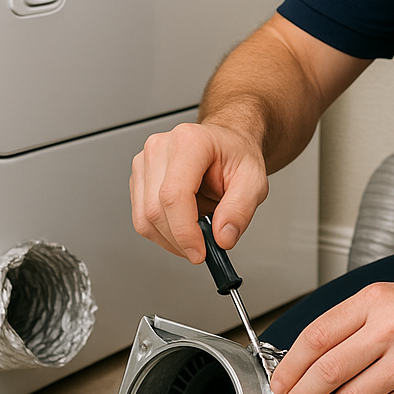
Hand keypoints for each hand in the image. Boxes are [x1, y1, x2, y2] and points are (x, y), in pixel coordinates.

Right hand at [130, 121, 268, 262]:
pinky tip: (184, 223)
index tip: (200, 251)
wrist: (226, 145)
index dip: (184, 230)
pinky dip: (163, 232)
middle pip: (156, 210)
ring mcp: (145, 162)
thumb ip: (240, 210)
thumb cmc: (237, 156)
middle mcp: (161, 148)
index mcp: (190, 142)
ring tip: (198, 228)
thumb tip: (223, 238)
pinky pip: (142, 218)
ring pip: (145, 218)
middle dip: (180, 240)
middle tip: (205, 247)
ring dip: (171, 238)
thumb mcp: (254, 181)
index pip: (174, 194)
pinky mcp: (139, 179)